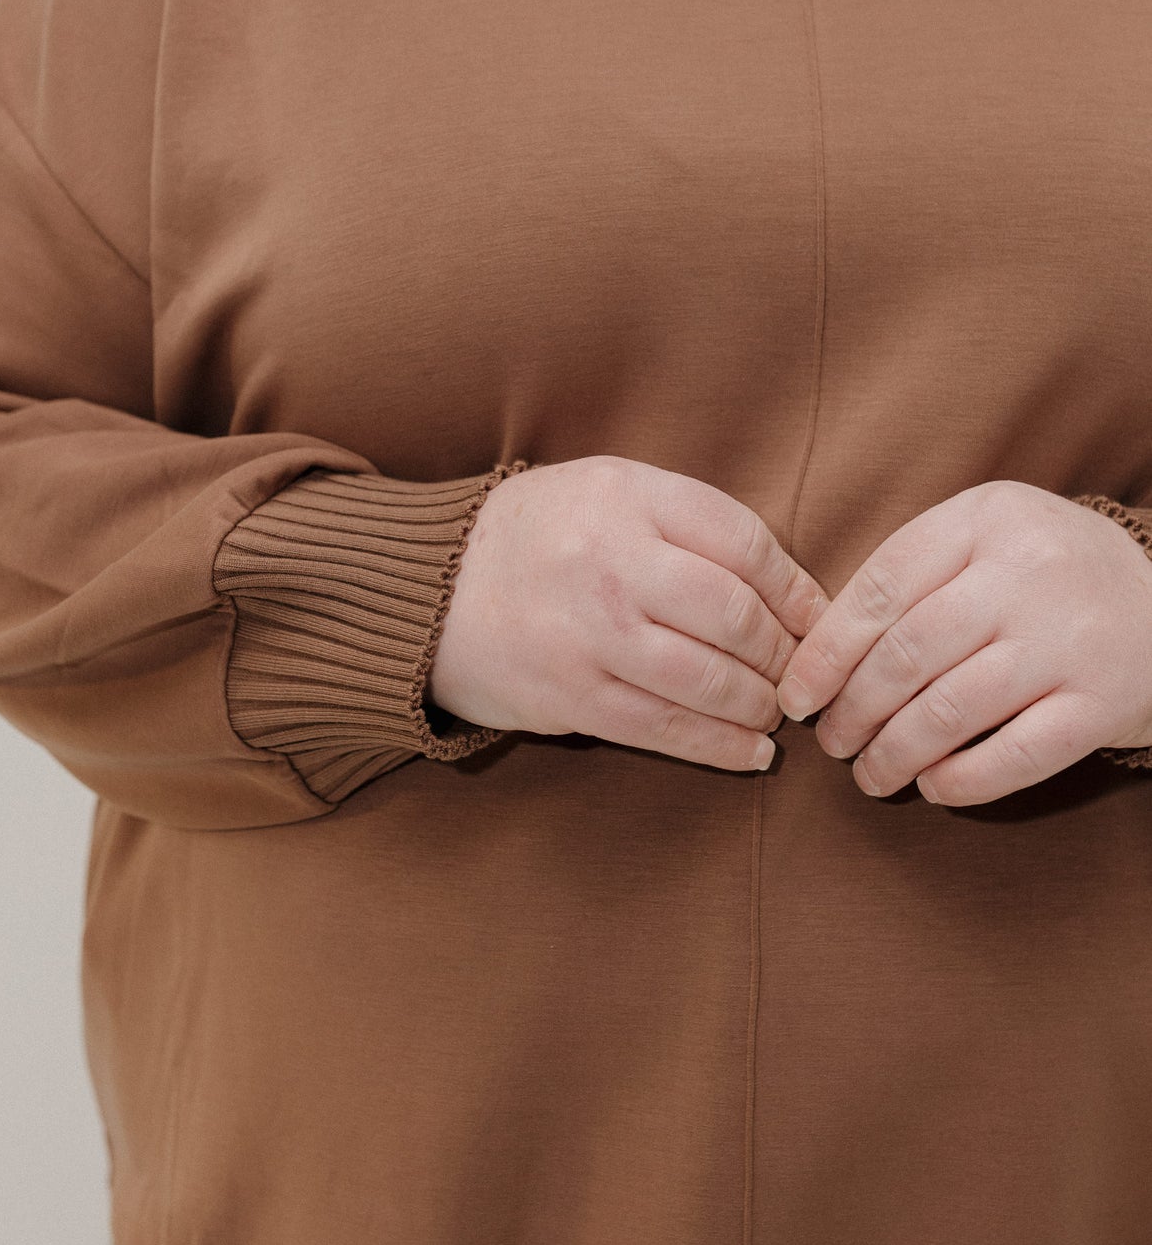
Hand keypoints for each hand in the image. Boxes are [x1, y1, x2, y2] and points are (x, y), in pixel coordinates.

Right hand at [429, 456, 827, 771]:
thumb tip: (790, 588)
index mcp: (627, 496)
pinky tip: (752, 752)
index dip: (795, 588)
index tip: (817, 618)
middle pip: (734, 614)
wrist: (427, 592)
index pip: (743, 542)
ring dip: (759, 704)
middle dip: (783, 653)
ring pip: (708, 678)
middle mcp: (610, 560)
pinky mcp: (571, 694)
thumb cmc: (539, 538)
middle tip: (799, 672)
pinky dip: (720, 746)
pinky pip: (665, 729)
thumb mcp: (608, 491)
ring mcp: (589, 633)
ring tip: (777, 711)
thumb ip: (687, 522)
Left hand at [774, 481, 1151, 805]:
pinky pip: (1014, 757)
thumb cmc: (1048, 577)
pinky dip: (960, 781)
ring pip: (951, 710)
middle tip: (832, 742)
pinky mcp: (1102, 703)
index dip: (825, 652)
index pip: (880, 588)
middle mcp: (1029, 572)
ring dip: (893, 754)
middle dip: (853, 710)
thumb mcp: (987, 538)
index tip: (797, 695)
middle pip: (907, 654)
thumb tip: (816, 655)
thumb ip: (914, 576)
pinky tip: (932, 787)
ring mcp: (1070, 639)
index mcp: (986, 518)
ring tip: (869, 775)